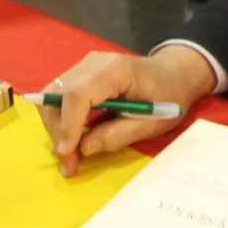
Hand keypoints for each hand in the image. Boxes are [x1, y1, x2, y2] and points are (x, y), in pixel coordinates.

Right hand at [41, 46, 216, 176]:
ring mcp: (85, 66)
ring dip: (56, 127)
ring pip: (53, 96)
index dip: (67, 125)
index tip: (66, 154)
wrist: (174, 73)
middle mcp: (93, 63)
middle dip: (58, 131)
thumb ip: (118, 135)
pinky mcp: (81, 74)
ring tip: (71, 155)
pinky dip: (61, 119)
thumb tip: (84, 148)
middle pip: (58, 94)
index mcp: (116, 70)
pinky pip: (60, 96)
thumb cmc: (169, 95)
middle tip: (69, 164)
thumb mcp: (152, 122)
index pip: (78, 93)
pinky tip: (75, 138)